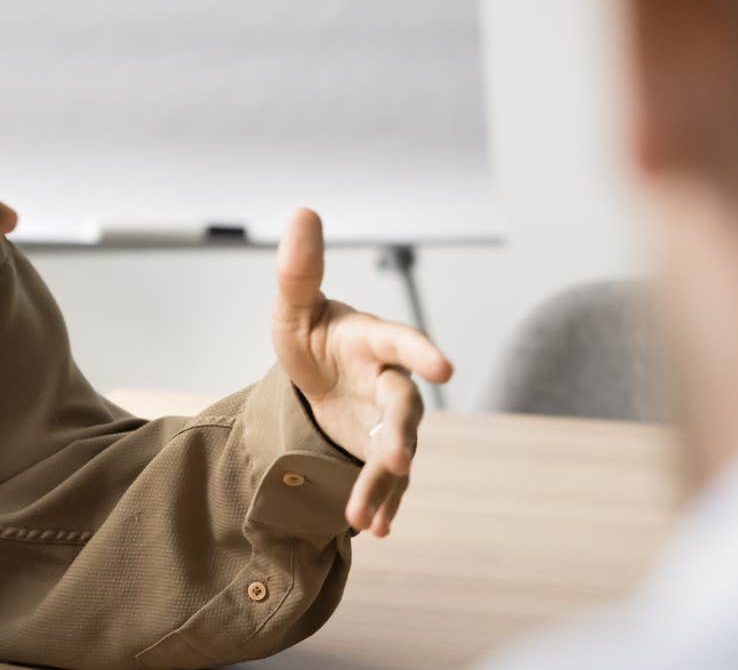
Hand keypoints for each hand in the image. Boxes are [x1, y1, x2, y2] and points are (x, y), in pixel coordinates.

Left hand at [269, 209, 453, 537]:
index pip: (401, 341)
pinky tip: (370, 527)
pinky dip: (381, 503)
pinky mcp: (382, 453)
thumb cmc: (313, 335)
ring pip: (399, 450)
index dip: (421, 351)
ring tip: (363, 516)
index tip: (444, 366)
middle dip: (401, 433)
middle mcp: (391, 381)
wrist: (318, 378)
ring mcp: (390, 420)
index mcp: (373, 340)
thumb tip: (302, 210)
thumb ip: (300, 269)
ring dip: (385, 481)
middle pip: (405, 407)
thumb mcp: (294, 308)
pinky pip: (387, 481)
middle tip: (397, 459)